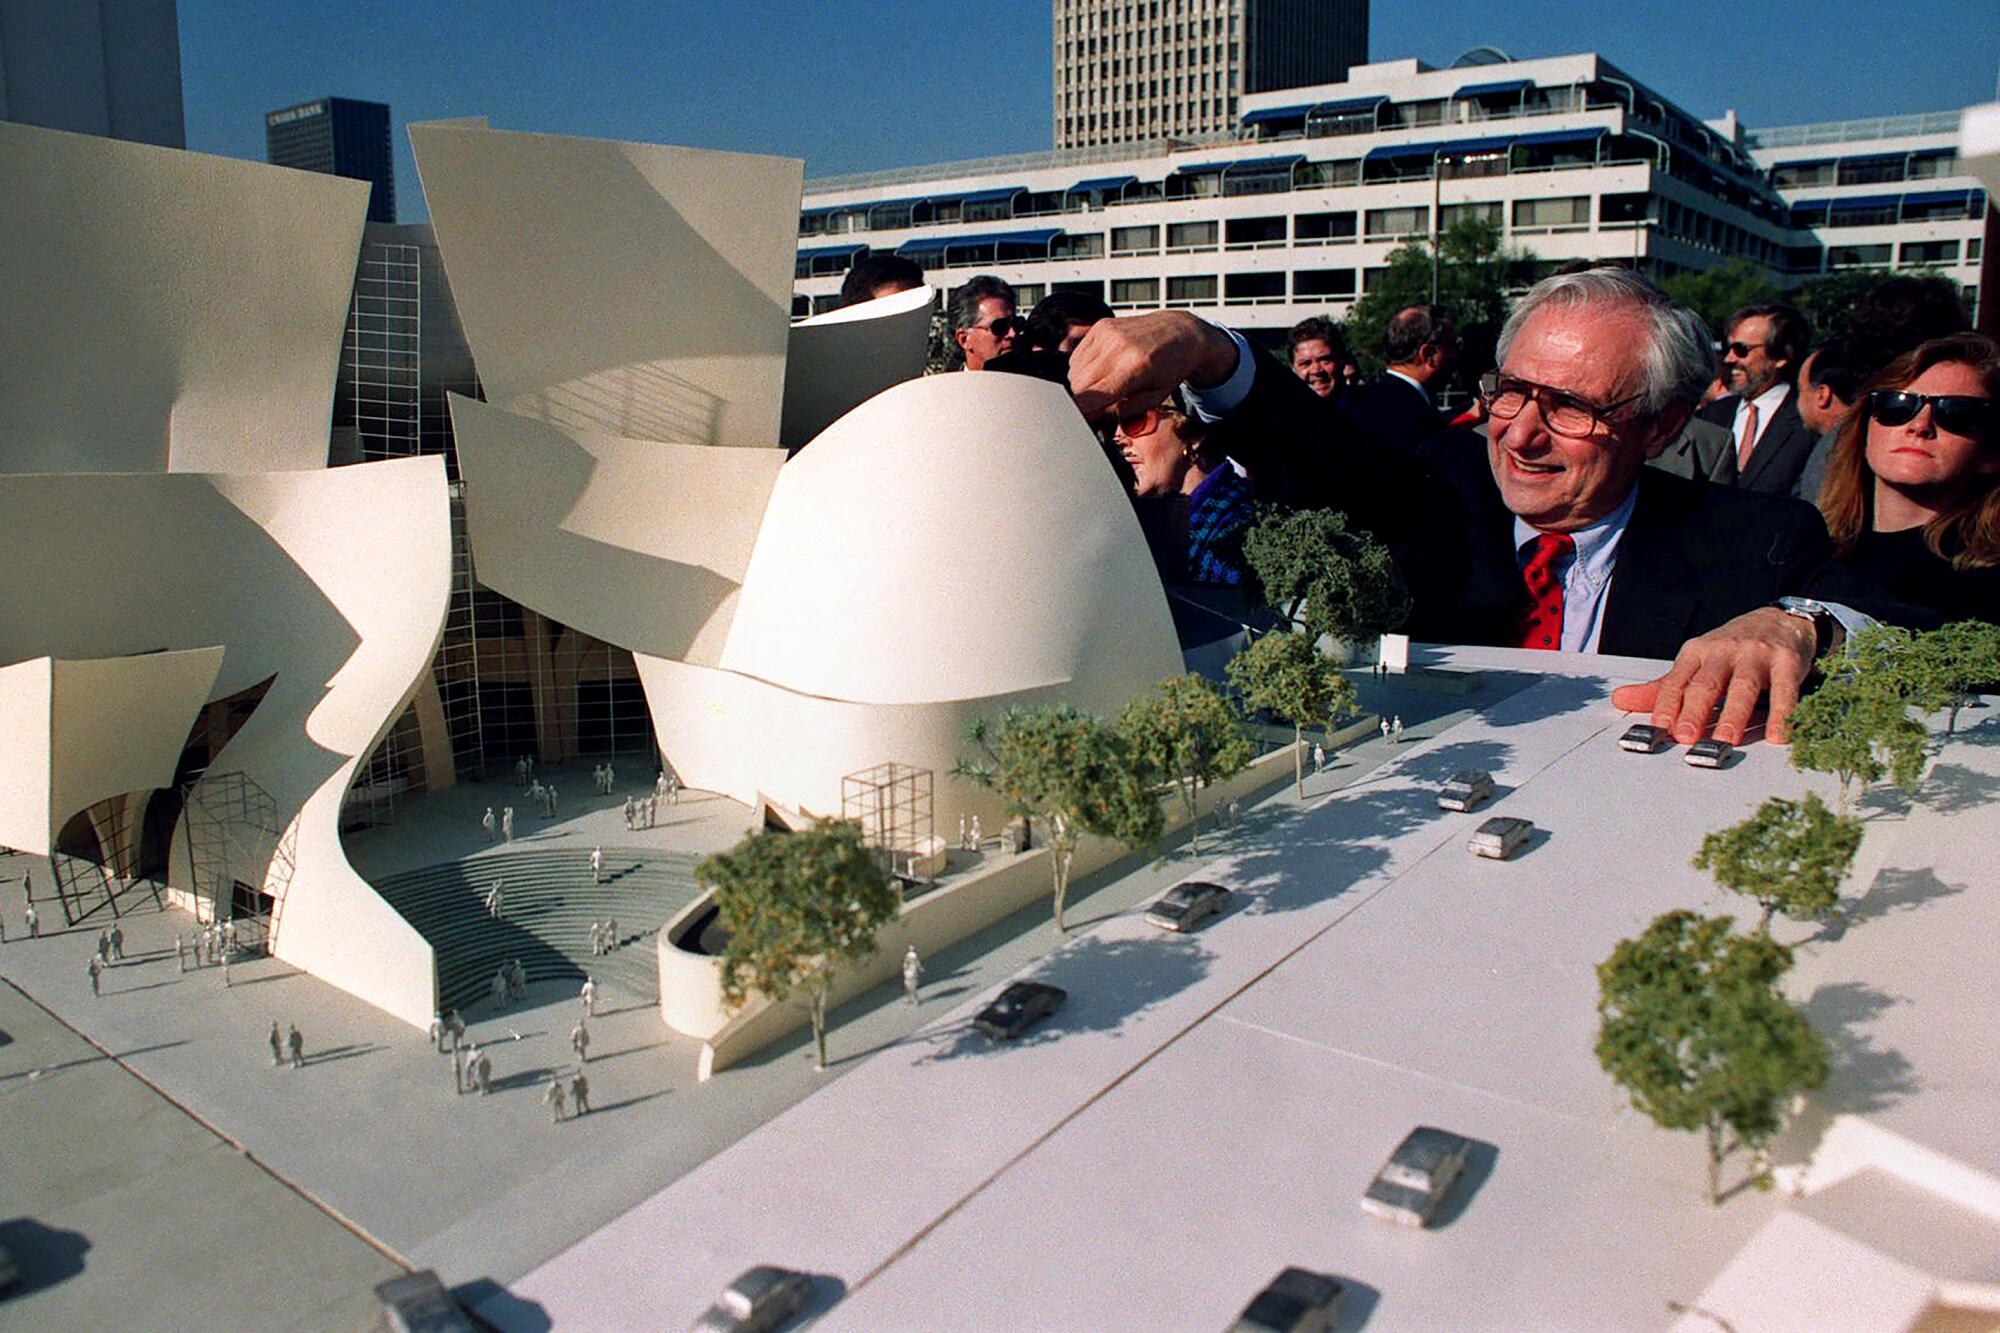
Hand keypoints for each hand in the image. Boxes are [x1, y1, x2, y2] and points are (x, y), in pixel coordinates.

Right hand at [1068, 312, 1239, 423]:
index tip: (1078, 421)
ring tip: (1105, 384)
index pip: (1093, 395)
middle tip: (1098, 405)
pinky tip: (1102, 370)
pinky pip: (1077, 356)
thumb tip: (1096, 416)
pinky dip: (1083, 368)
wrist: (1180, 332)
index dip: (1080, 411)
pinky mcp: (1101, 326)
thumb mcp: (1155, 398)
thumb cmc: (1170, 367)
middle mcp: (1118, 347)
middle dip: (1083, 399)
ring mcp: (1108, 334)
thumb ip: (1125, 411)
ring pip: (1074, 371)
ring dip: (1082, 384)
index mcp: (1135, 368)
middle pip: (1078, 384)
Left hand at [1609, 608, 1816, 744]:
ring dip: (1733, 714)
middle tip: (1687, 737)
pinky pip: (1784, 690)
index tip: (1660, 728)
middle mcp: (1723, 651)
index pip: (1676, 681)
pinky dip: (1780, 714)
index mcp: (1696, 652)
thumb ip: (1662, 687)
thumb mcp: (1694, 662)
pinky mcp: (1786, 662)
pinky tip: (1776, 735)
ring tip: (1726, 739)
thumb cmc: (1731, 648)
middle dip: (1694, 711)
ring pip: (1743, 687)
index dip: (1666, 705)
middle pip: (1706, 684)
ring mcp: (1756, 655)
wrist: (1780, 619)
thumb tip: (1620, 700)